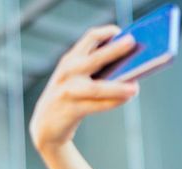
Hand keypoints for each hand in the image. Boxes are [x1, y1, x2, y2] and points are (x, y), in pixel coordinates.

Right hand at [29, 25, 138, 152]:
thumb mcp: (78, 77)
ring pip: (96, 87)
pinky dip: (113, 102)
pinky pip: (96, 105)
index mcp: (72, 59)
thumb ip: (98, 69)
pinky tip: (126, 98)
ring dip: (117, 87)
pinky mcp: (70, 110)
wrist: (46, 124)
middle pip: (95, 58)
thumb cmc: (71, 97)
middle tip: (132, 42)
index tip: (124, 32)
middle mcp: (68, 72)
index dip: (108, 33)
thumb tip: (132, 66)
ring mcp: (68, 91)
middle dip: (114, 49)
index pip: (90, 38)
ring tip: (135, 88)